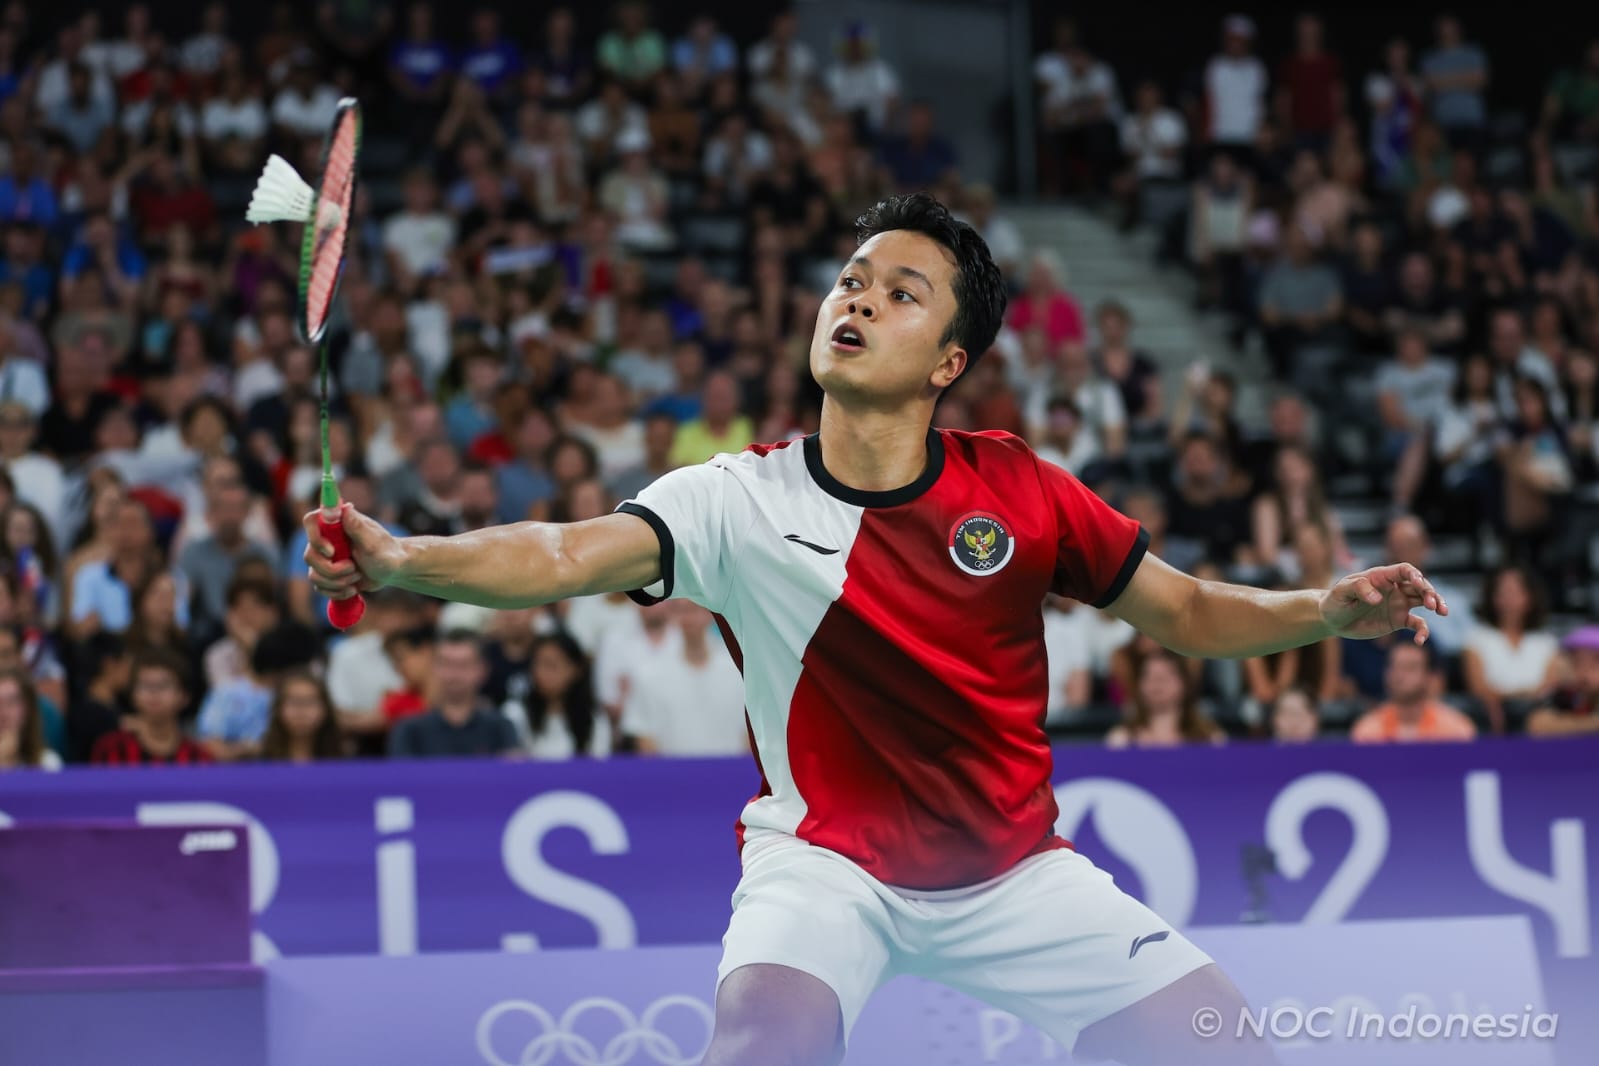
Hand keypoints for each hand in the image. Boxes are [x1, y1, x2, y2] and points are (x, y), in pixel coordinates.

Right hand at [303, 503, 405, 599]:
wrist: (392, 570)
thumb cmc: (387, 552)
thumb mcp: (373, 542)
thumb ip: (357, 527)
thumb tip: (345, 507)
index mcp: (337, 524)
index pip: (311, 521)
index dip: (315, 538)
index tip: (332, 552)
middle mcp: (327, 538)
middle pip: (310, 555)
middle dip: (332, 569)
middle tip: (354, 569)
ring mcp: (325, 557)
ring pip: (314, 574)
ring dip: (337, 582)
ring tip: (357, 577)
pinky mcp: (327, 573)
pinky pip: (320, 586)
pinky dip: (337, 591)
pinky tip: (352, 589)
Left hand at [1320, 563, 1447, 643]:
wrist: (1332, 620)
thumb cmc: (1335, 601)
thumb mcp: (1341, 592)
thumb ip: (1358, 588)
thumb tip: (1378, 598)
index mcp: (1381, 577)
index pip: (1404, 570)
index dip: (1415, 575)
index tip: (1419, 584)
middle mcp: (1394, 588)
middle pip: (1420, 585)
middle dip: (1430, 591)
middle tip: (1432, 604)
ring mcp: (1398, 604)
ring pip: (1424, 601)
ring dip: (1436, 604)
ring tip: (1442, 612)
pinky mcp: (1398, 620)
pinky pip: (1417, 624)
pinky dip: (1422, 631)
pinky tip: (1420, 640)